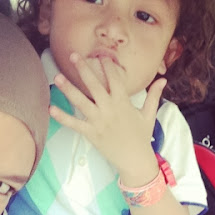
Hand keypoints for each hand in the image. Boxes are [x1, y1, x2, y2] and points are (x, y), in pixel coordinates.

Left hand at [50, 52, 165, 184]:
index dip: (108, 65)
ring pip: (81, 101)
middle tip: (73, 55)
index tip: (101, 56)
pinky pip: (74, 124)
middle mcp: (109, 109)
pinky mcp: (90, 133)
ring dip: (69, 89)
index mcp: (123, 102)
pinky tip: (51, 109)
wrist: (134, 160)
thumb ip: (154, 96)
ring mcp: (98, 121)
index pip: (115, 78)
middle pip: (94, 85)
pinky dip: (63, 117)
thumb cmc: (142, 137)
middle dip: (84, 69)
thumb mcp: (149, 115)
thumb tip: (162, 80)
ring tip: (58, 76)